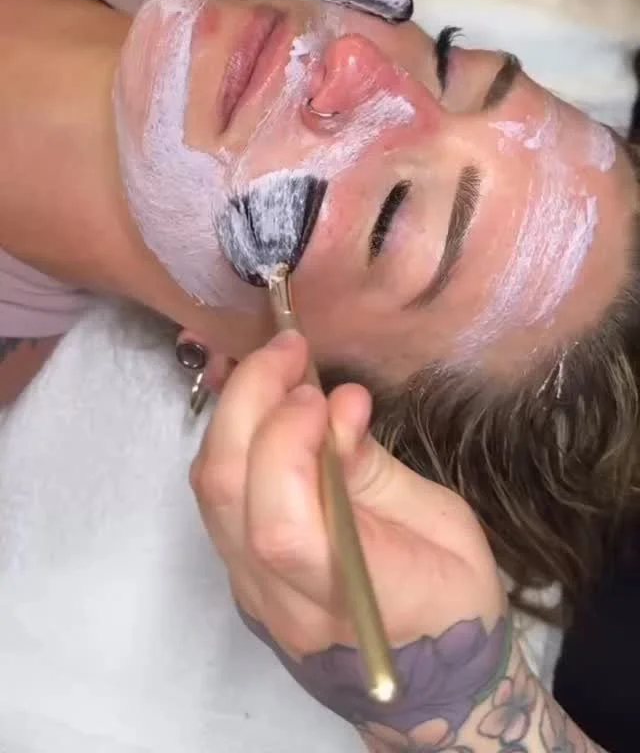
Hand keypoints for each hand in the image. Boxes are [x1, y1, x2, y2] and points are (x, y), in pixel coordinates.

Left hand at [190, 330, 517, 748]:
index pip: (280, 524)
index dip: (286, 442)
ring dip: (235, 412)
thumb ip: (375, 468)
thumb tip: (336, 401)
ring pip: (209, 492)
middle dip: (249, 399)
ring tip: (276, 364)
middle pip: (225, 493)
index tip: (321, 391)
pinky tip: (258, 400)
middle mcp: (285, 601)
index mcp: (355, 595)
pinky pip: (217, 500)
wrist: (434, 690)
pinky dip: (232, 438)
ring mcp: (254, 593)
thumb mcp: (442, 525)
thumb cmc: (456, 603)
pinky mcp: (242, 577)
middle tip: (289, 348)